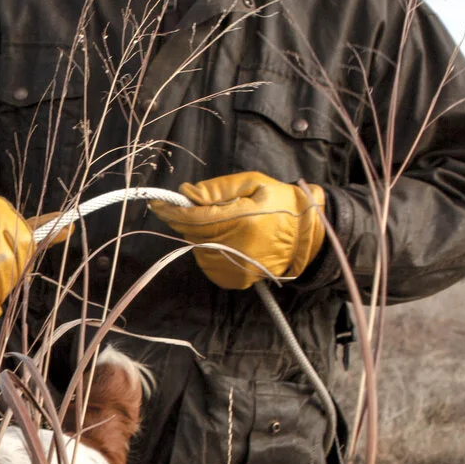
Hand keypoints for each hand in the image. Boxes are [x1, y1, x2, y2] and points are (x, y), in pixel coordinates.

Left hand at [148, 171, 326, 287]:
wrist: (307, 234)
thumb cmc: (281, 202)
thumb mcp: (252, 183)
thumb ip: (216, 189)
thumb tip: (186, 195)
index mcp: (244, 220)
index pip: (195, 218)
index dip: (173, 210)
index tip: (157, 203)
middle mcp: (239, 248)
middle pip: (193, 234)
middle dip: (188, 220)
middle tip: (198, 208)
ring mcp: (238, 268)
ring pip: (198, 249)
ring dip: (200, 235)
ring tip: (223, 225)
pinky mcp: (238, 280)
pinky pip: (208, 263)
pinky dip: (209, 250)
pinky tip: (226, 241)